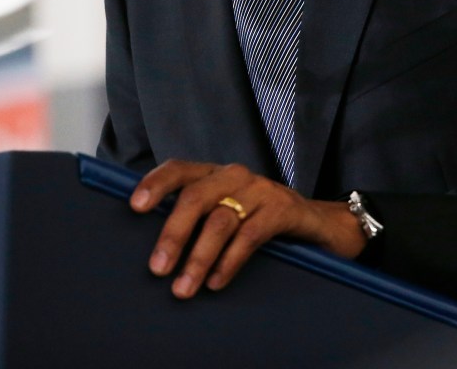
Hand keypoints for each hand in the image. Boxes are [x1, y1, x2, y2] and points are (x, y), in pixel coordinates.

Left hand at [129, 159, 366, 298]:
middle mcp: (236, 176)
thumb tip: (158, 248)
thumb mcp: (229, 212)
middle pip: (196, 197)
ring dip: (199, 257)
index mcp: (216, 174)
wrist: (321, 224)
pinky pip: (250, 235)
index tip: (134, 206)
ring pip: (221, 220)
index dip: (156, 184)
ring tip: (184, 287)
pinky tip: (216, 281)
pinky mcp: (283, 209)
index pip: (180, 169)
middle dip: (173, 234)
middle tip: (158, 268)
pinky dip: (229, 261)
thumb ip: (200, 219)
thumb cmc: (263, 220)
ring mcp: (261, 190)